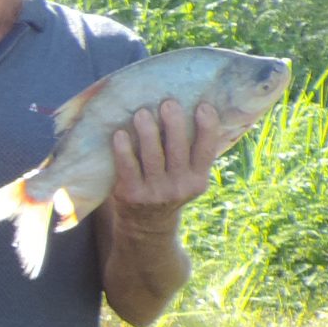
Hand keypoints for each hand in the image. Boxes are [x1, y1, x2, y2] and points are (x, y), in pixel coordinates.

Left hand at [109, 99, 222, 224]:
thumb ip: (191, 153)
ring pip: (153, 157)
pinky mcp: (132, 194)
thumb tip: (196, 110)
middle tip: (168, 103)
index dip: (207, 128)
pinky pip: (128, 168)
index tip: (203, 106)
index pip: (207, 151)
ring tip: (142, 113)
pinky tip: (119, 133)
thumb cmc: (168, 187)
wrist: (146, 223)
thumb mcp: (187, 177)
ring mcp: (155, 192)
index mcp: (198, 179)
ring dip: (147, 133)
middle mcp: (179, 186)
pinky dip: (123, 150)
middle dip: (174, 125)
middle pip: (178, 150)